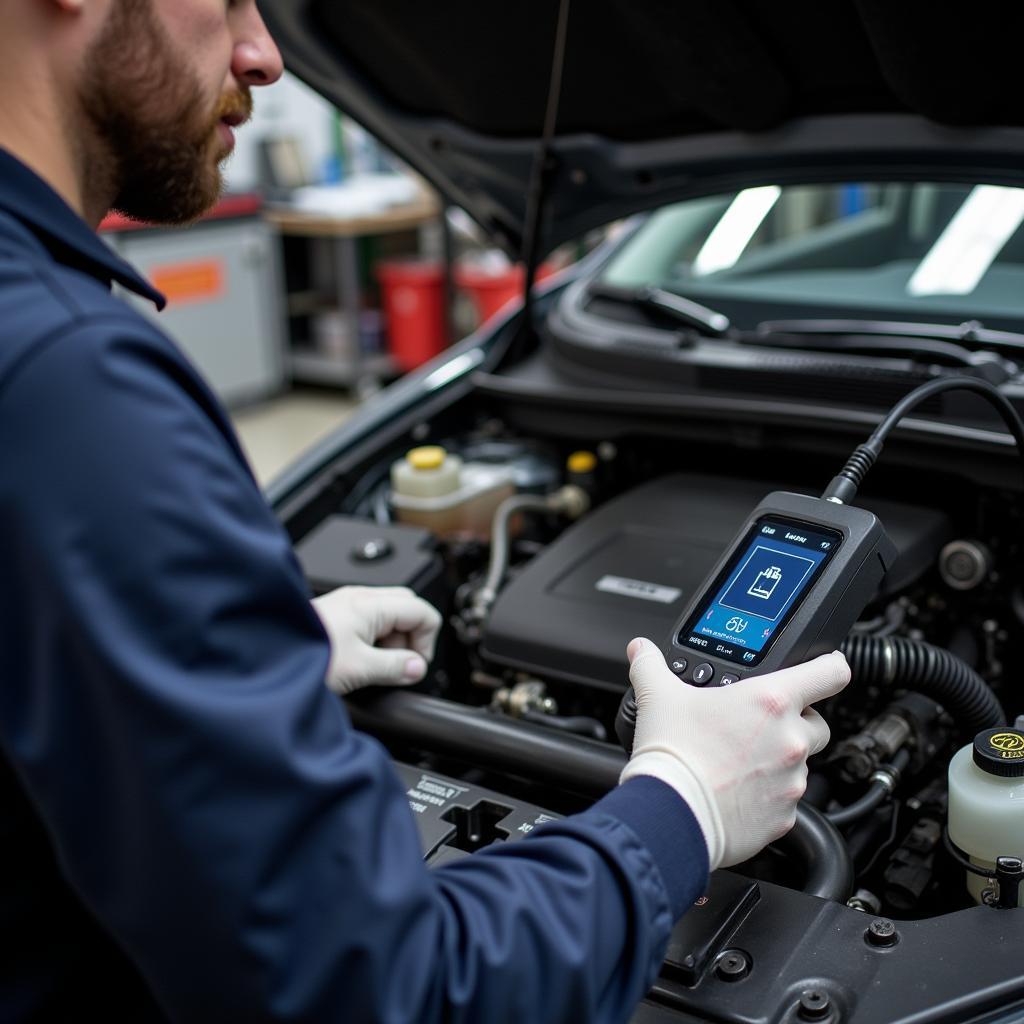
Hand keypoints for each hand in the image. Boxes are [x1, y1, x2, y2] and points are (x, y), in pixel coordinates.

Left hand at [311, 586, 441, 694]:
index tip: (415, 666)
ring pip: (389, 616)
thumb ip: (395, 668)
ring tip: (374, 667)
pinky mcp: (336, 616)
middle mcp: (360, 598)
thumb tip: (418, 668)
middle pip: (408, 609)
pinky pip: (369, 622)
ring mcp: (347, 604)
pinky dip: (374, 641)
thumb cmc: (305, 654)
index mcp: (371, 604)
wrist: (266, 655)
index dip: (427, 642)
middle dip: (411, 639)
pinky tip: (360, 661)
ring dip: (392, 642)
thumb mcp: (360, 668)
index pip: (423, 612)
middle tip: (399, 665)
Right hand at [620, 640, 849, 870]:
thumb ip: (651, 665)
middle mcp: (790, 739)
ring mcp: (791, 780)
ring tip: (737, 762)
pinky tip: (736, 791)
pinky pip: (785, 800)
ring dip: (778, 760)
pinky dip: (767, 795)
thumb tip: (641, 650)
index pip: (830, 673)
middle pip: (817, 722)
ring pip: (800, 763)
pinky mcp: (785, 817)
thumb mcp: (658, 696)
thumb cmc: (672, 755)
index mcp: (770, 701)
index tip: (823, 667)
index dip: (830, 665)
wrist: (670, 813)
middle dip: (795, 722)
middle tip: (757, 725)